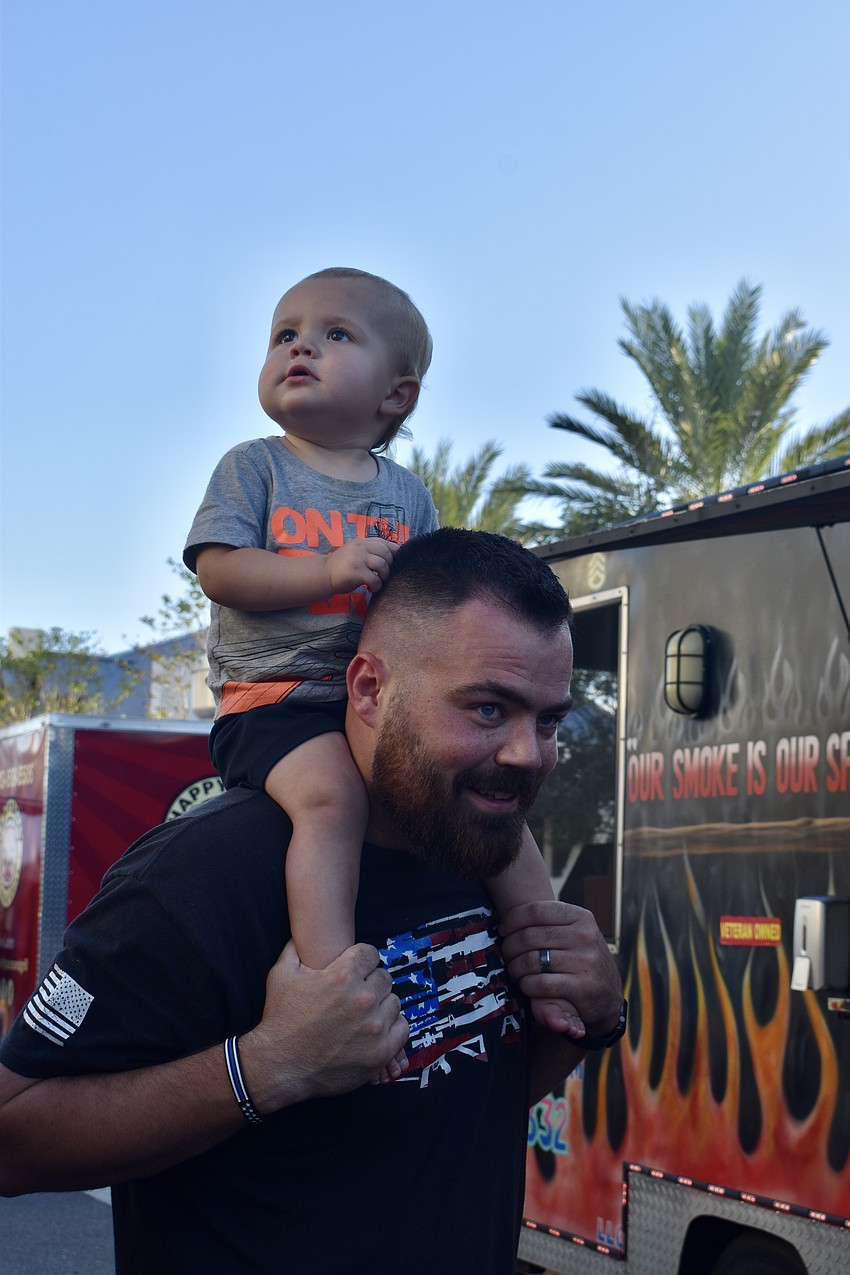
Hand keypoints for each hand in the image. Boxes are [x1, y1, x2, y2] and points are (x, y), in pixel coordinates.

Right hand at [240, 942, 408, 1111]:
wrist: (279, 1066)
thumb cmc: (279, 1019)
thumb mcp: (281, 974)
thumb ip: (296, 948)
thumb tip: (304, 934)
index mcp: (343, 975)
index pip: (371, 954)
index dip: (361, 961)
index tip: (355, 971)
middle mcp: (363, 998)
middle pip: (384, 977)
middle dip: (371, 983)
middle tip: (356, 995)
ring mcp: (374, 1026)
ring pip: (393, 1002)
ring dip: (381, 1006)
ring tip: (363, 1015)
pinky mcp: (381, 1051)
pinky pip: (402, 1028)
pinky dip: (391, 1028)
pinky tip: (375, 1030)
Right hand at [327, 537, 398, 595]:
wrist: (324, 575)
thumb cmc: (342, 566)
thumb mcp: (355, 552)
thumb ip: (369, 550)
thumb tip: (393, 552)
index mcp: (361, 542)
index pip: (384, 542)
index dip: (393, 552)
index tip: (393, 562)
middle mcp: (360, 548)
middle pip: (386, 553)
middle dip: (390, 565)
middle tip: (383, 574)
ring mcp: (358, 559)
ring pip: (382, 565)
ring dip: (384, 576)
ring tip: (378, 581)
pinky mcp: (356, 573)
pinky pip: (375, 579)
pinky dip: (377, 586)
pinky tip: (371, 588)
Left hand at [499, 901, 622, 1037]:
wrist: (609, 996)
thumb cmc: (581, 959)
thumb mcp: (575, 933)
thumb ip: (550, 923)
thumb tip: (509, 917)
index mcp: (581, 917)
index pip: (536, 910)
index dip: (512, 919)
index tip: (503, 930)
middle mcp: (585, 936)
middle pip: (529, 936)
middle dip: (510, 947)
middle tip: (507, 955)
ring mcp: (585, 961)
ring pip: (531, 960)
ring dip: (515, 968)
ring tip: (515, 970)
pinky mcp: (582, 987)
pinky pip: (540, 983)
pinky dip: (527, 985)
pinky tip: (527, 985)